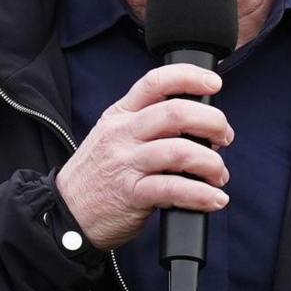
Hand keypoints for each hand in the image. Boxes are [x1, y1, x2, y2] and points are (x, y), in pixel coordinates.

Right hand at [53, 64, 229, 249]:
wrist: (66, 213)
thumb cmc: (99, 173)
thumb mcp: (114, 135)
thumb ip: (148, 123)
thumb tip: (199, 122)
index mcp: (120, 114)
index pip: (156, 81)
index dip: (189, 77)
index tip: (214, 83)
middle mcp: (123, 134)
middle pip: (176, 113)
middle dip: (212, 122)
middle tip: (224, 138)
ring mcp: (126, 163)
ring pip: (180, 151)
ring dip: (211, 163)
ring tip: (219, 174)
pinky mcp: (132, 194)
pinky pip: (174, 189)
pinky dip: (202, 195)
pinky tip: (214, 199)